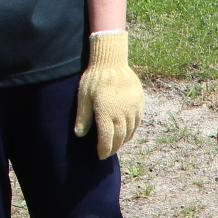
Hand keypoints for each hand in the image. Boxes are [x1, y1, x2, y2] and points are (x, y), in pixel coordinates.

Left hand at [72, 30, 142, 158]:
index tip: (100, 156)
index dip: (103, 150)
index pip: (106, 139)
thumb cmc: (94, 78)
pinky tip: (127, 134)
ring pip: (129, 131)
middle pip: (119, 138)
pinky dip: (132, 131)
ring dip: (123, 141)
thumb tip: (79, 134)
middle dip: (113, 148)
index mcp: (106, 113)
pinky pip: (137, 122)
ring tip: (116, 145)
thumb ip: (83, 116)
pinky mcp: (139, 103)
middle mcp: (121, 114)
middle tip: (107, 153)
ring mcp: (132, 109)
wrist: (112, 61)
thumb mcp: (84, 96)